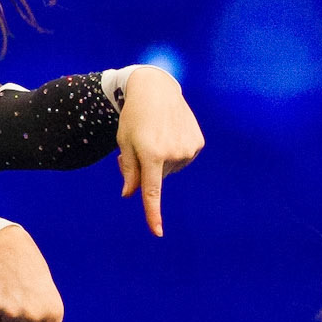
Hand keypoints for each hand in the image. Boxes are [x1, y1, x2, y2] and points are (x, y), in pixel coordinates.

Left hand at [116, 66, 203, 236]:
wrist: (156, 89)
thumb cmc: (134, 117)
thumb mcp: (124, 142)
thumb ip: (128, 171)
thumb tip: (130, 195)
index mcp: (151, 154)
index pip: (152, 191)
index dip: (153, 213)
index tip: (157, 232)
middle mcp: (173, 153)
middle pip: (156, 178)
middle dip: (146, 169)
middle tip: (138, 146)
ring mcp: (188, 149)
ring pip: (170, 169)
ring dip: (160, 160)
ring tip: (155, 135)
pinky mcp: (197, 143)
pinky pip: (182, 159)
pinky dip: (174, 152)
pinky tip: (169, 134)